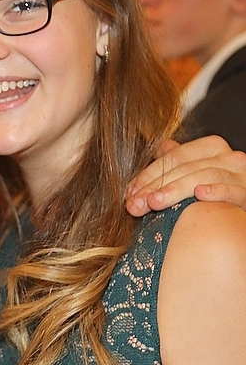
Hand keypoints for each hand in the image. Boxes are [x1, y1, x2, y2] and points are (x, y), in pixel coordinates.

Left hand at [126, 136, 245, 215]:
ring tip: (154, 202)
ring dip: (176, 189)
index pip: (174, 157)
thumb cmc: (216, 194)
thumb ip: (178, 161)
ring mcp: (242, 175)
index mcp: (211, 148)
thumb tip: (159, 147)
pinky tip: (200, 194)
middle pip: (185, 167)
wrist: (241, 217)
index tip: (129, 193)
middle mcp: (228, 157)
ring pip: (205, 175)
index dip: (148, 174)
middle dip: (156, 185)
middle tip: (136, 203)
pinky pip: (234, 190)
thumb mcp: (194, 175)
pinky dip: (217, 191)